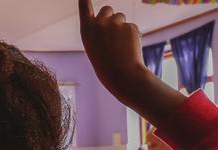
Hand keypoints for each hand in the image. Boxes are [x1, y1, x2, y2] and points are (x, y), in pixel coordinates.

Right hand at [78, 0, 183, 124]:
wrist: (121, 74)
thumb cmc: (105, 64)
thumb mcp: (95, 46)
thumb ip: (100, 31)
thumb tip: (113, 19)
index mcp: (87, 30)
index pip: (85, 7)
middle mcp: (99, 23)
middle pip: (107, 9)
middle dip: (111, 16)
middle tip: (113, 32)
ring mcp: (115, 23)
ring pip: (121, 18)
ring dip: (122, 27)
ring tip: (120, 46)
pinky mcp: (130, 26)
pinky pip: (131, 27)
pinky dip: (132, 36)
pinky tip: (129, 48)